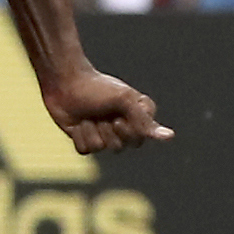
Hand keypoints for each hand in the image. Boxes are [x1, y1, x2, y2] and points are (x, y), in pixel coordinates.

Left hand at [44, 66, 172, 156]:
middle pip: (123, 146)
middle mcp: (124, 125)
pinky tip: (76, 122)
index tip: (119, 114)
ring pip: (103, 148)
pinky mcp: (86, 140)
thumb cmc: (97, 88)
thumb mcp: (124, 100)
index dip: (129, 127)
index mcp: (138, 114)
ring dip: (93, 131)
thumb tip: (169, 137)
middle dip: (110, 130)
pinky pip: (86, 150)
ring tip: (88, 116)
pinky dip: (80, 136)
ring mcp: (104, 134)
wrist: (64, 82)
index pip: (142, 136)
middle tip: (102, 114)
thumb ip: (144, 120)